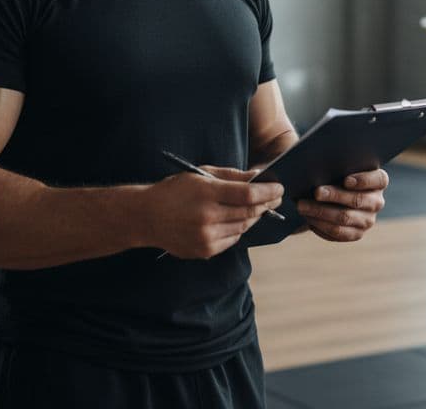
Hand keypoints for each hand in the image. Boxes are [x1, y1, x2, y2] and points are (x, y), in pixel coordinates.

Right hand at [145, 166, 282, 258]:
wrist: (146, 217)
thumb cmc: (174, 191)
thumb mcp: (200, 175)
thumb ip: (231, 176)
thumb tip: (258, 177)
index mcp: (206, 194)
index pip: (248, 194)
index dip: (267, 191)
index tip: (279, 187)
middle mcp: (207, 217)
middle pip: (249, 212)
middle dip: (266, 204)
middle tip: (276, 197)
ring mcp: (206, 237)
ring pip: (243, 227)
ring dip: (254, 217)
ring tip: (259, 207)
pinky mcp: (205, 251)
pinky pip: (232, 240)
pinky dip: (239, 230)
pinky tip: (240, 220)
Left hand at [297, 168, 388, 241]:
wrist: (332, 196)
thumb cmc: (336, 175)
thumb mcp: (339, 167)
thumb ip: (335, 166)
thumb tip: (318, 168)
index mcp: (378, 181)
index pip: (379, 180)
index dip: (363, 180)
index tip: (346, 180)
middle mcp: (376, 201)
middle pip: (358, 200)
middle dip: (334, 195)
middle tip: (316, 192)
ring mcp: (368, 220)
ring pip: (344, 218)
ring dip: (321, 212)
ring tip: (302, 206)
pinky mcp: (356, 234)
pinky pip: (338, 233)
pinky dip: (320, 225)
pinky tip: (308, 217)